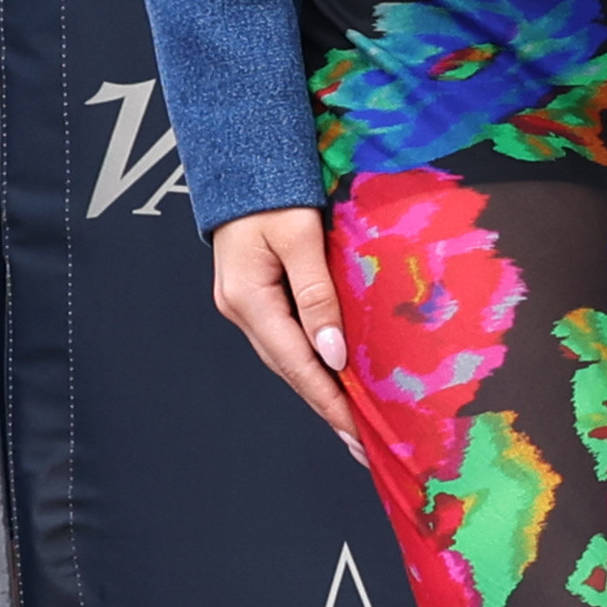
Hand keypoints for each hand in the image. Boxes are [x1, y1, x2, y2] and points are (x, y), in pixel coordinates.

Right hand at [209, 207, 360, 452]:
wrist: (243, 162)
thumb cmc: (272, 190)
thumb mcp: (299, 238)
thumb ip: (317, 294)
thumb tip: (333, 352)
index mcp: (248, 299)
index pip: (296, 365)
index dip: (328, 402)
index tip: (357, 433)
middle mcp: (242, 308)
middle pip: (291, 370)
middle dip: (328, 407)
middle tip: (364, 444)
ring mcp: (247, 304)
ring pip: (289, 358)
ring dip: (322, 390)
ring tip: (354, 423)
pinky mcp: (258, 296)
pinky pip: (289, 338)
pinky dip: (314, 362)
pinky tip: (336, 378)